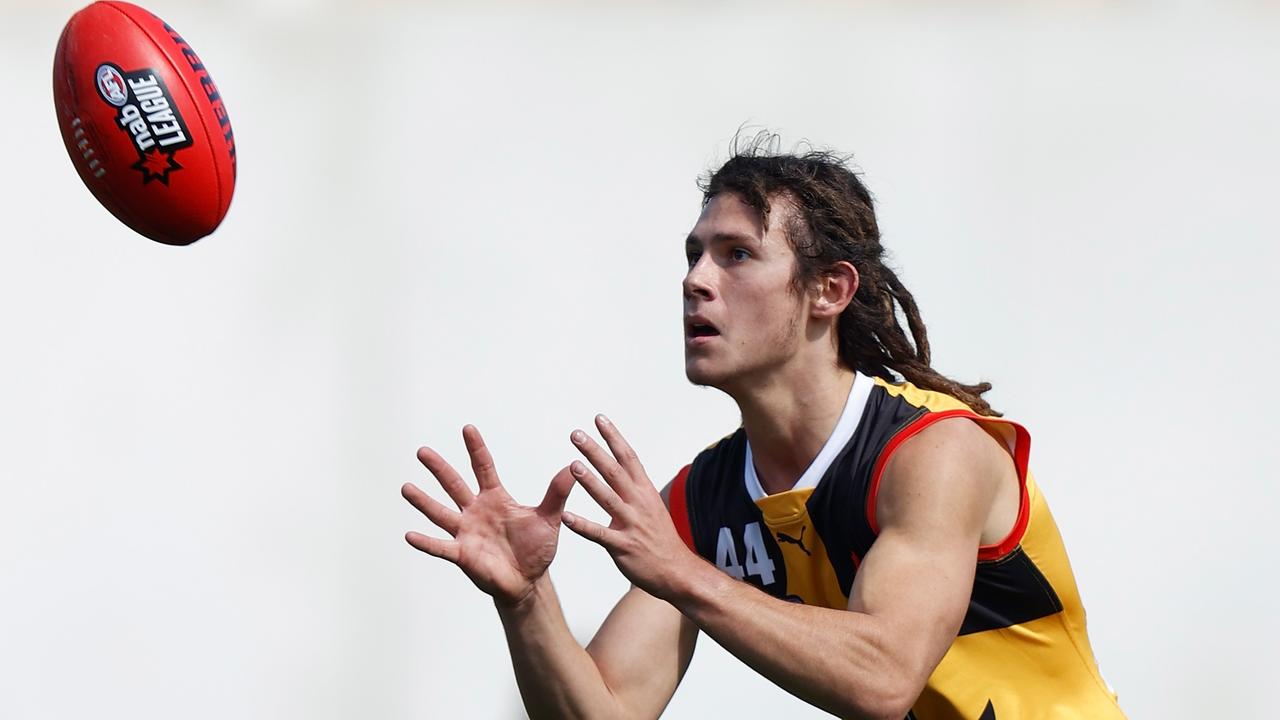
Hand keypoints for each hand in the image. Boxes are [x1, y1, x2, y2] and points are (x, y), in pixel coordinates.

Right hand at [402, 425, 574, 607]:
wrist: (529, 581)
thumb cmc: (537, 549)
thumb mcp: (549, 518)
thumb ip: (557, 494)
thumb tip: (572, 467)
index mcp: (495, 498)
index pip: (483, 467)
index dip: (476, 448)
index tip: (468, 428)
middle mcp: (476, 511)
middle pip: (454, 485)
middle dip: (439, 468)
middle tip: (422, 451)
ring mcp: (466, 532)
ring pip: (441, 513)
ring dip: (424, 501)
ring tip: (406, 487)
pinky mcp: (462, 554)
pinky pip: (441, 547)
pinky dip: (426, 542)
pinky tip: (409, 535)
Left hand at [561, 415, 698, 600]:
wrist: (677, 571)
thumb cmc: (661, 539)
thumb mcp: (652, 506)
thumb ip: (635, 487)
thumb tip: (623, 466)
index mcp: (645, 491)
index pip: (628, 457)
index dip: (613, 437)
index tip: (599, 419)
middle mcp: (638, 503)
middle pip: (615, 471)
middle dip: (595, 451)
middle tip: (576, 434)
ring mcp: (631, 525)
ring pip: (608, 499)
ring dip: (590, 481)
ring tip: (573, 465)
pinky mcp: (623, 547)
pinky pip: (600, 535)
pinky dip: (583, 526)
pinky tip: (566, 518)